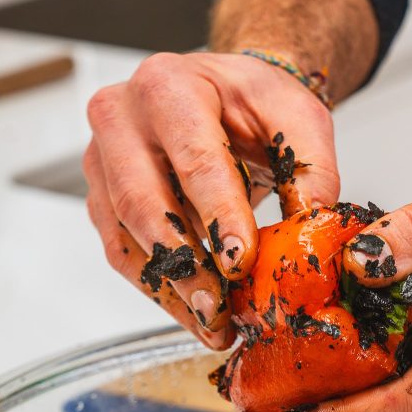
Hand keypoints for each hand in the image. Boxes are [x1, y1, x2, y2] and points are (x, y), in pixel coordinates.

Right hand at [83, 52, 337, 348]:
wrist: (218, 92)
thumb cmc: (251, 100)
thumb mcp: (296, 115)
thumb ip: (311, 165)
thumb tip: (311, 223)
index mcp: (169, 86)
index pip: (195, 159)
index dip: (218, 215)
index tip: (241, 262)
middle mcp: (121, 118)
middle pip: (143, 201)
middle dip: (185, 264)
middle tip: (221, 309)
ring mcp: (101, 159)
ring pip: (125, 235)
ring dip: (170, 288)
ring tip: (214, 324)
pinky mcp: (100, 196)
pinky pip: (120, 252)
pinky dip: (158, 289)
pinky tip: (193, 314)